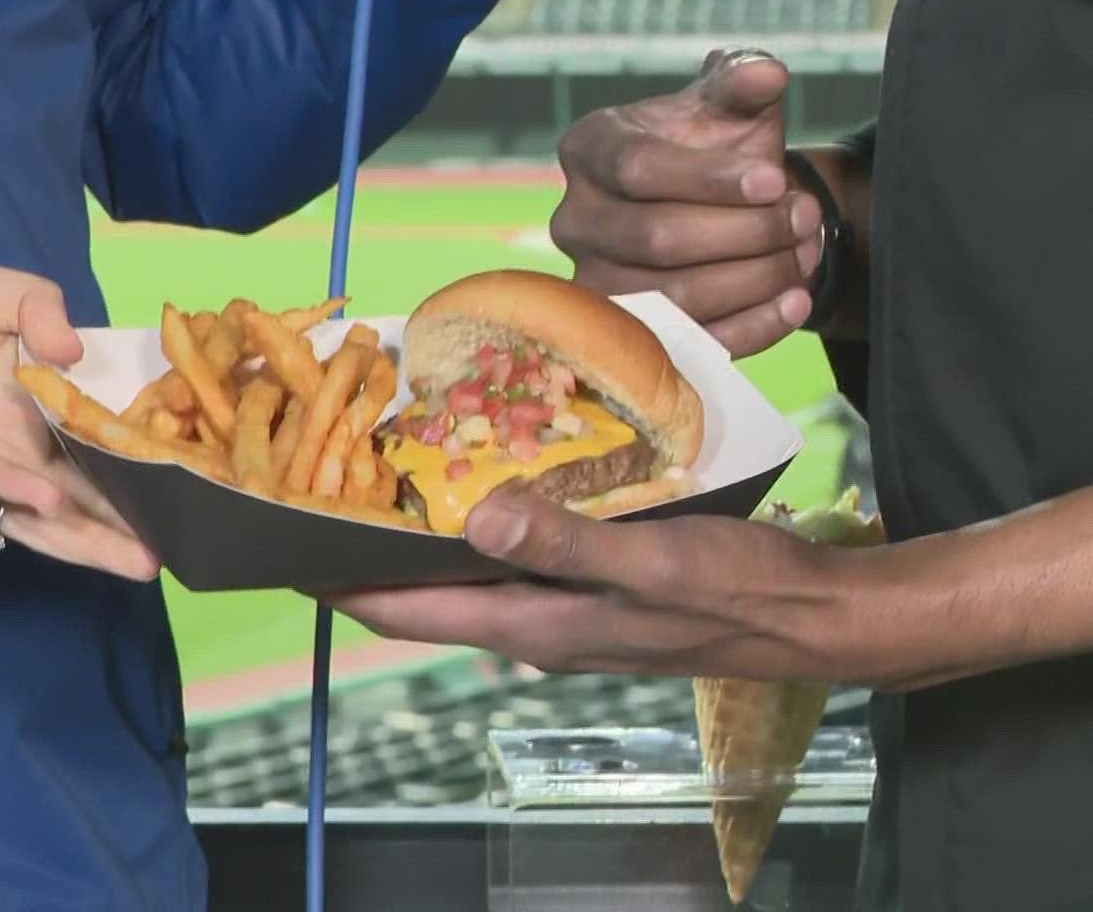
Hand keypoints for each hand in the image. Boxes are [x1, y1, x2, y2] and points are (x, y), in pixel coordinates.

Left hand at [0, 251, 157, 580]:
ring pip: (45, 504)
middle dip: (133, 506)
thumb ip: (28, 300)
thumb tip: (75, 348)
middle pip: (82, 475)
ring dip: (92, 533)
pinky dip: (18, 495)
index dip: (140, 430)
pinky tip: (54, 503)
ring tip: (144, 558)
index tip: (193, 449)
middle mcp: (4, 427)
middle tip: (190, 531)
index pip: (93, 411)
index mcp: (19, 380)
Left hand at [325, 484, 870, 683]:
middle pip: (422, 591)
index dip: (337, 580)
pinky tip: (482, 470)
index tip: (281, 540)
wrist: (811, 616)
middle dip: (366, 546)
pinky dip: (478, 519)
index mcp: (532, 626)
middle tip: (322, 479)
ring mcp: (562, 607)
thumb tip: (474, 521)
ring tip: (382, 466)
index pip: (405, 610)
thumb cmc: (738, 591)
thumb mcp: (651, 562)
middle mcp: (533, 623)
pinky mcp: (591, 584)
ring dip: (421, 529)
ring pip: (465, 570)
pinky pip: (511, 553)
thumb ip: (563, 543)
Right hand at [550, 48, 820, 357]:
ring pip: (673, 297)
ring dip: (754, 278)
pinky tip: (795, 301)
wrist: (714, 206)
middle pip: (655, 239)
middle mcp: (575, 219)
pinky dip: (751, 328)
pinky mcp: (627, 333)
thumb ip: (742, 82)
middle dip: (745, 231)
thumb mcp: (727, 106)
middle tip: (805, 216)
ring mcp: (594, 282)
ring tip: (805, 252)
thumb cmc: (714, 147)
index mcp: (589, 150)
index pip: (637, 168)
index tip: (773, 179)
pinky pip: (689, 343)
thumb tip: (765, 73)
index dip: (710, 179)